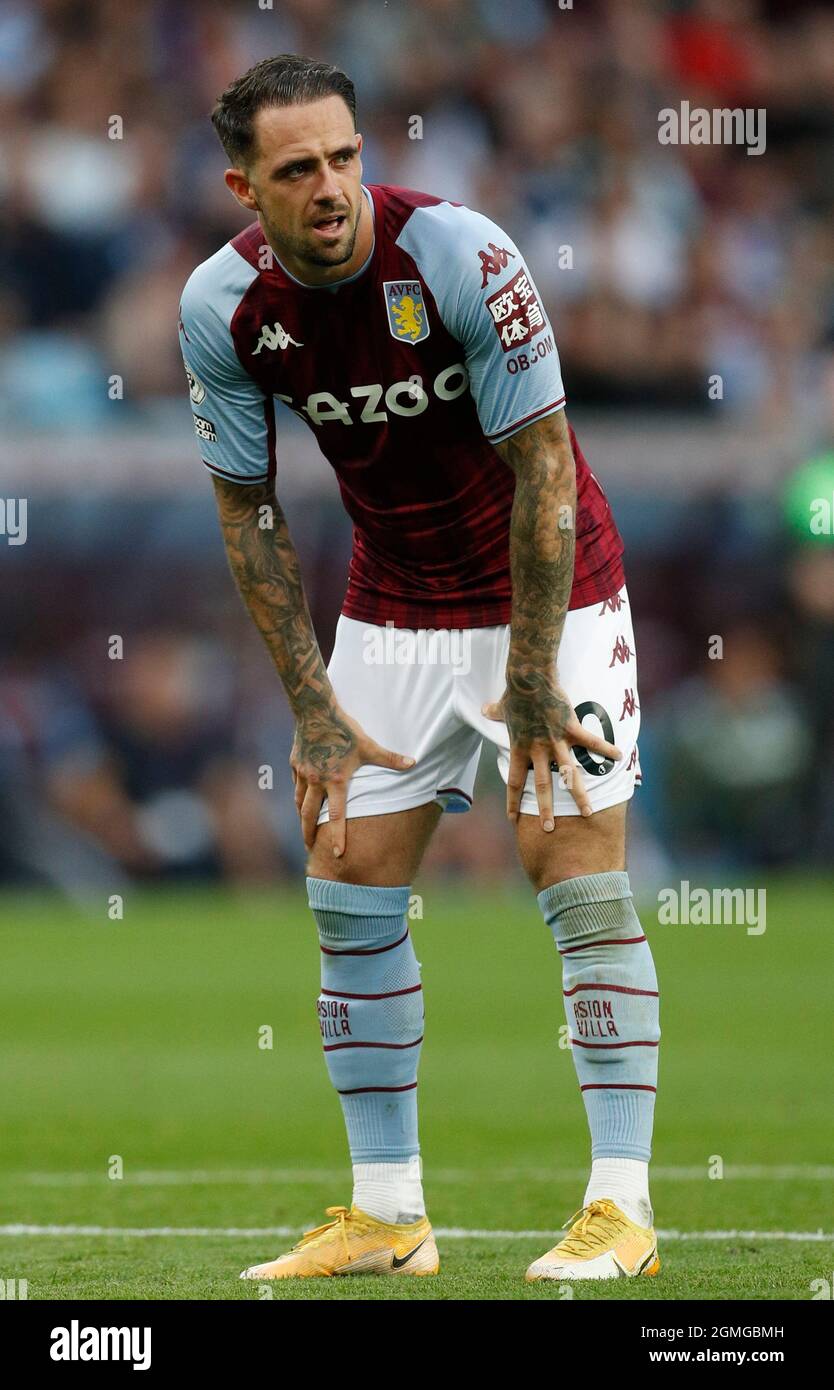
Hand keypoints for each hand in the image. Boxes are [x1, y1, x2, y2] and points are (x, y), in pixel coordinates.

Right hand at [290, 705, 414, 856]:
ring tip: (304, 828)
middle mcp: (316, 781)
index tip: (337, 855)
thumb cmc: (344, 728)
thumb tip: (413, 764)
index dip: (337, 837)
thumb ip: (390, 759)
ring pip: (299, 802)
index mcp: (336, 781)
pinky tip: (301, 798)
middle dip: (308, 834)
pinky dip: (299, 795)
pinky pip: (296, 785)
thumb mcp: (369, 746)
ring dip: (301, 817)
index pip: (336, 816)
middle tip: (310, 848)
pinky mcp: (295, 764)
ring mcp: (303, 773)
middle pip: (309, 815)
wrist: (315, 710)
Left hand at [482, 669, 620, 825]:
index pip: (515, 781)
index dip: (513, 801)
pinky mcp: (571, 727)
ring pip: (568, 774)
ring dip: (579, 795)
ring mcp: (556, 740)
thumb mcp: (501, 706)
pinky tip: (620, 757)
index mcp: (520, 748)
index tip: (513, 819)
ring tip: (588, 813)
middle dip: (545, 809)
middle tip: (549, 829)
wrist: (530, 677)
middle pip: (542, 786)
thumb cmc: (515, 692)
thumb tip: (483, 709)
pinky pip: (591, 742)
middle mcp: (538, 749)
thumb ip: (494, 712)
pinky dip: (605, 749)